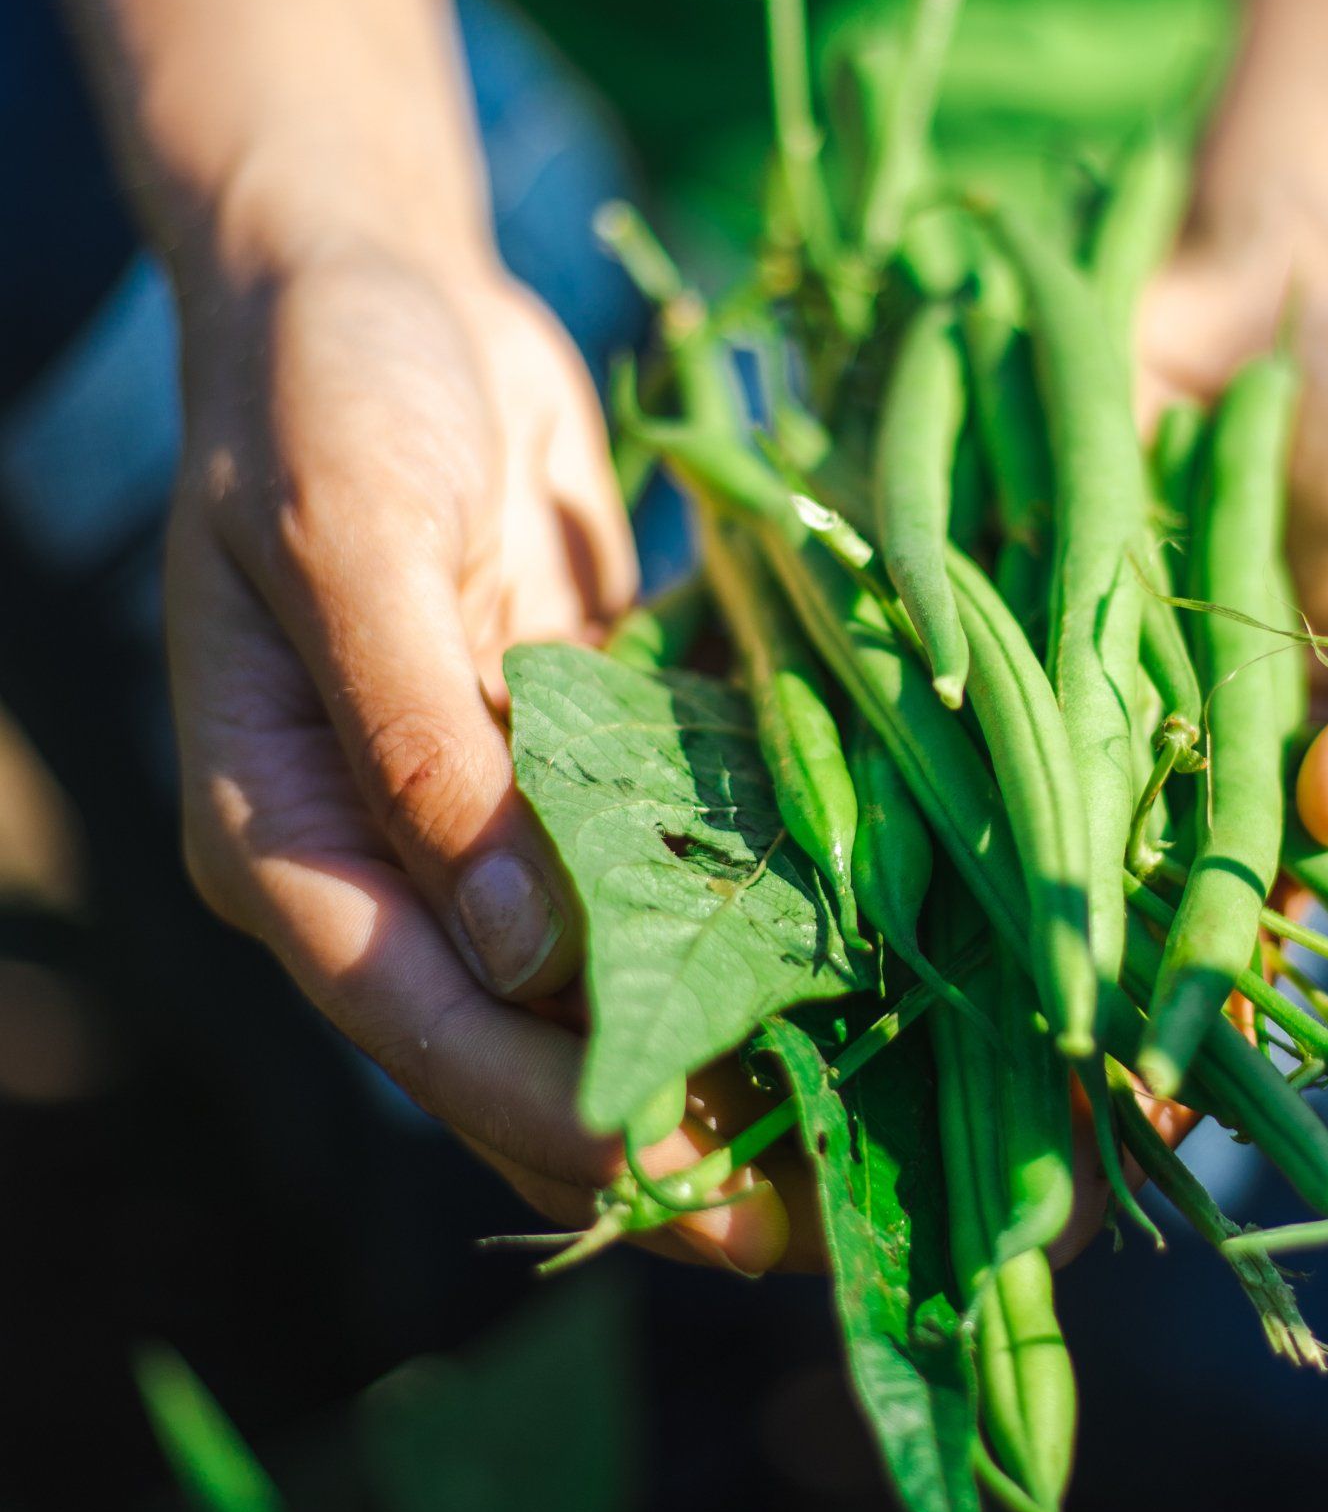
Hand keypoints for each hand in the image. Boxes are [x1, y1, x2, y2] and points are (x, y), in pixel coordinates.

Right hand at [165, 236, 792, 1269]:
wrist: (369, 281)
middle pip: (513, 1047)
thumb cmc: (330, 392)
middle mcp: (380, 855)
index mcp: (288, 830)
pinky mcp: (561, 763)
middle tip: (810, 1230)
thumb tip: (524, 947)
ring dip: (712, 1064)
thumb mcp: (355, 540)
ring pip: (595, 989)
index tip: (688, 1196)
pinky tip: (851, 988)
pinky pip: (649, 885)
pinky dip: (735, 941)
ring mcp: (473, 819)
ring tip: (856, 1149)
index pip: (420, 1018)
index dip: (551, 1118)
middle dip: (652, 1143)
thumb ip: (426, 739)